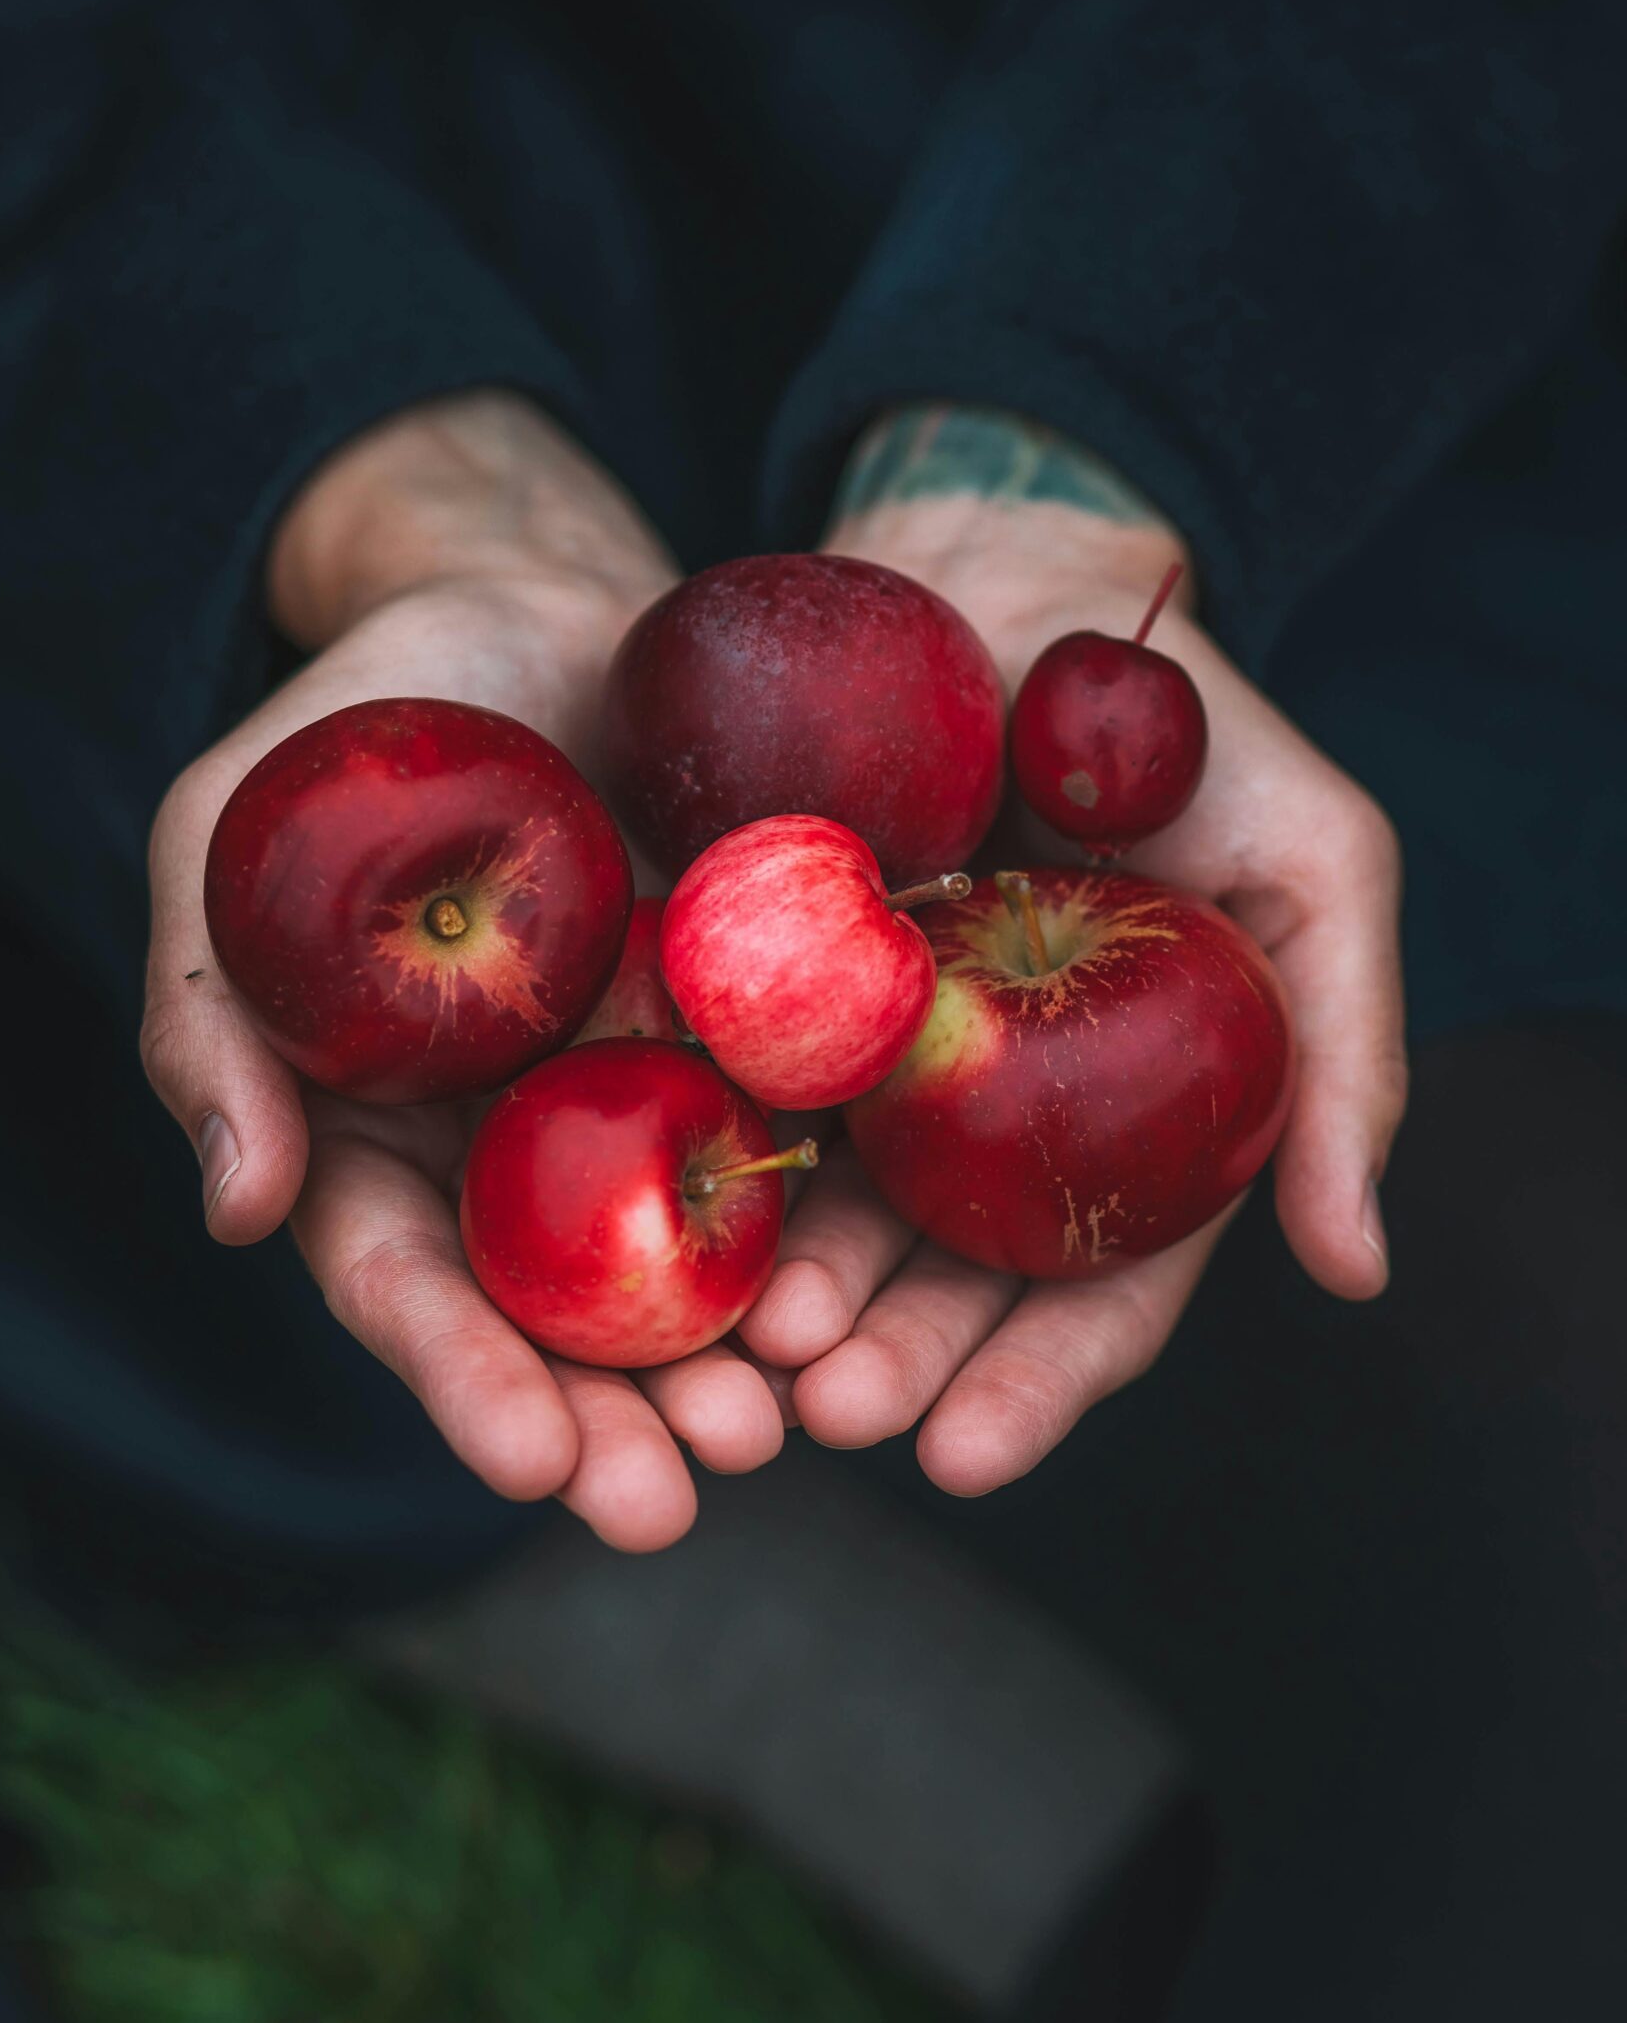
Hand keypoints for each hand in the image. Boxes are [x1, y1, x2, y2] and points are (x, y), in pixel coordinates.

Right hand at [140, 392, 784, 1550]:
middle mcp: (518, 1148)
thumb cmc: (347, 728)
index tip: (530, 1458)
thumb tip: (240, 1210)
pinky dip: (833, 1215)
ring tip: (795, 1421)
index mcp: (380, 1138)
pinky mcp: (759, 1029)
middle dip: (616, 1417)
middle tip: (677, 1496)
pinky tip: (875, 1277)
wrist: (524, 604)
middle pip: (562, 1316)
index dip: (464, 1377)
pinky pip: (800, 1131)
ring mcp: (646, 1095)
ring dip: (738, 1356)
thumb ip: (213, 1020)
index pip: (412, 1288)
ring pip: (693, 1258)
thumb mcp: (223, 844)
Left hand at [741, 412, 1406, 1495]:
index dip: (1034, 1386)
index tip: (962, 1458)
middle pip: (939, 1283)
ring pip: (828, 1210)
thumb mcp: (1317, 865)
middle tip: (821, 1408)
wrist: (1014, 564)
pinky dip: (705, 1155)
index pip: (1089, 1293)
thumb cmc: (1187, 722)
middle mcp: (993, 1115)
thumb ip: (1344, 1059)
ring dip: (785, 1296)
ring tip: (740, 1346)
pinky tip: (665, 1204)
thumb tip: (1357, 1272)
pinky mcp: (762, 973)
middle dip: (888, 1363)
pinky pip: (726, 1082)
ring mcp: (871, 1049)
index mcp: (1123, 1122)